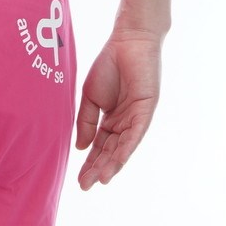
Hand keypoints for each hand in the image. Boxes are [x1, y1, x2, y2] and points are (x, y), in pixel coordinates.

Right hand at [74, 28, 163, 187]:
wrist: (127, 39)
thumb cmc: (109, 64)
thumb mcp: (89, 98)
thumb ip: (85, 123)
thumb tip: (80, 148)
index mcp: (111, 120)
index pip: (98, 147)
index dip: (89, 164)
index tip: (78, 180)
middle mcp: (125, 123)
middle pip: (110, 151)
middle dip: (98, 169)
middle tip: (85, 186)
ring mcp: (137, 117)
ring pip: (124, 147)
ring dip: (112, 164)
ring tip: (101, 180)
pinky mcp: (147, 109)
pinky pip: (136, 133)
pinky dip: (127, 147)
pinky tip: (117, 161)